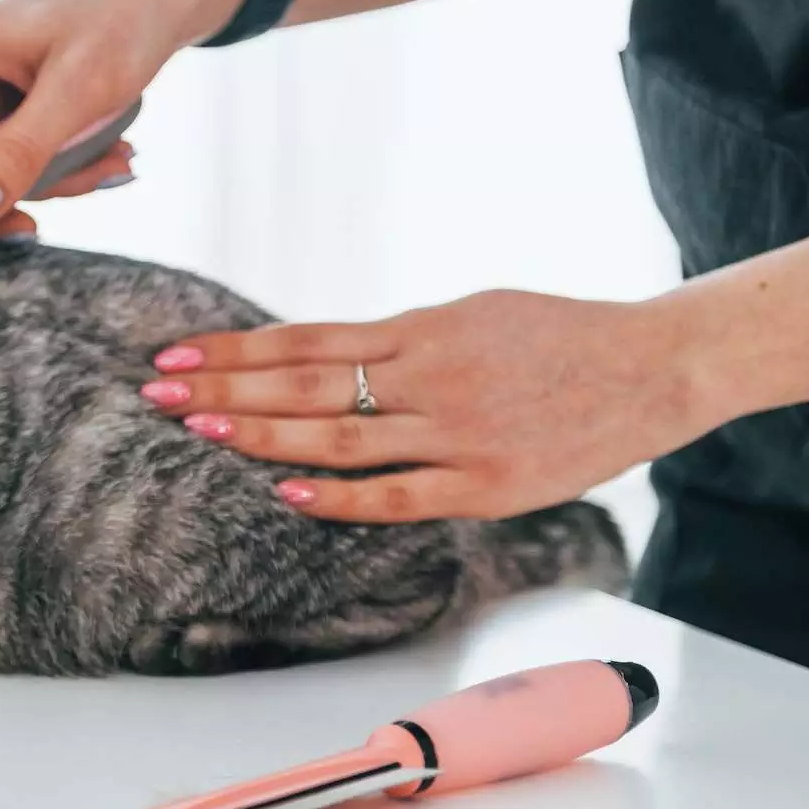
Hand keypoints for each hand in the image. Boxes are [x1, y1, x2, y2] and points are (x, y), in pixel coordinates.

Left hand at [139, 290, 718, 522]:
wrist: (653, 367)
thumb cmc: (553, 337)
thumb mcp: (468, 314)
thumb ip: (397, 338)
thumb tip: (319, 354)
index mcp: (421, 329)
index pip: (305, 340)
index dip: (235, 349)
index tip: (174, 352)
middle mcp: (430, 376)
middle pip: (304, 385)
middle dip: (224, 387)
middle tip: (155, 389)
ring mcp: (457, 433)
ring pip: (339, 436)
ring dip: (261, 433)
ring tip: (198, 428)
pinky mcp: (487, 485)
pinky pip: (397, 495)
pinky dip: (338, 494)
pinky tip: (283, 488)